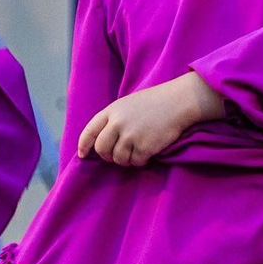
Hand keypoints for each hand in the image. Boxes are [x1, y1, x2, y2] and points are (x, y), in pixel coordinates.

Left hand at [77, 72, 222, 166]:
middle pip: (102, 149)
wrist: (178, 101)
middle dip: (108, 156)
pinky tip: (148, 152)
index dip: (84, 145)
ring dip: (127, 159)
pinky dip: (141, 161)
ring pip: (118, 159)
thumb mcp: (128, 104)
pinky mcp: (144, 146)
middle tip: (119, 155)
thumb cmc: (155, 102)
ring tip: (137, 150)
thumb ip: (114, 119)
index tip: (83, 155)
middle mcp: (118, 123)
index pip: (90, 131)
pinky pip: (136, 162)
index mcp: (112, 111)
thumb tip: (103, 141)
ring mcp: (130, 135)